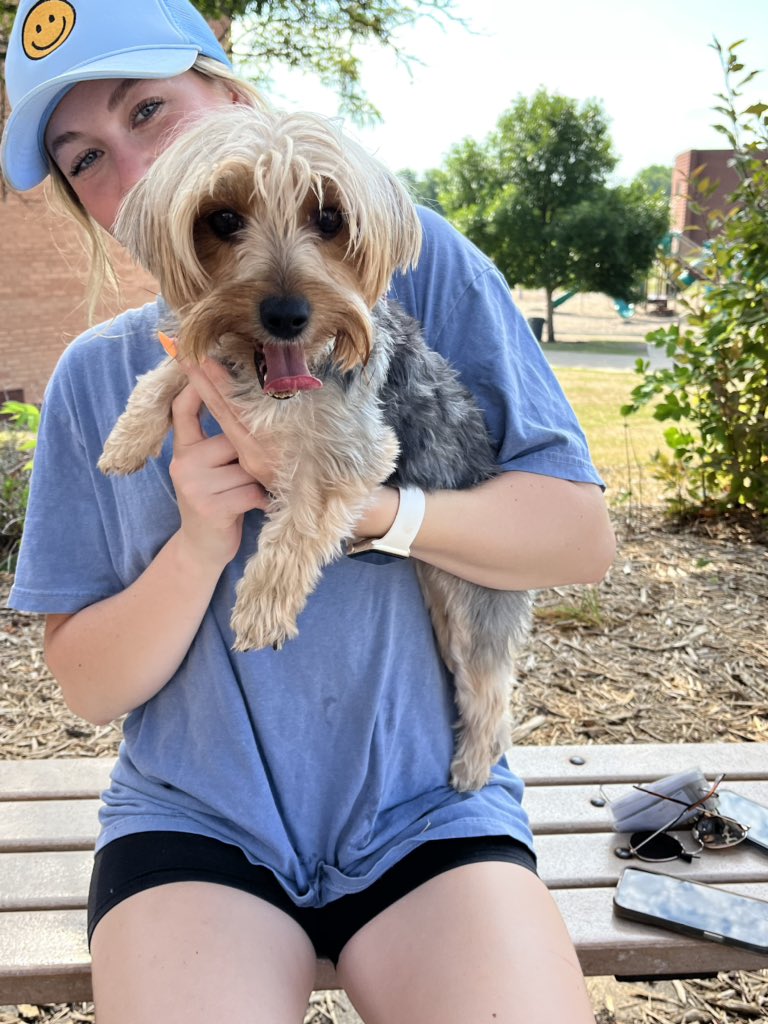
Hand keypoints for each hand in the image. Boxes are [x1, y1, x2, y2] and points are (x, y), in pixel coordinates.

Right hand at [169, 380, 265, 570]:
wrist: (202, 549)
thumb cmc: (217, 500)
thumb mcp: (210, 467)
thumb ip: (214, 439)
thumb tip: (237, 402)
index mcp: (183, 449)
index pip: (183, 410)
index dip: (194, 384)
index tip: (196, 356)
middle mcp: (183, 463)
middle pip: (230, 439)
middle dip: (245, 453)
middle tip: (255, 458)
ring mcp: (194, 485)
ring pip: (245, 467)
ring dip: (255, 482)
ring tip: (243, 496)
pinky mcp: (209, 506)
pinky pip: (250, 491)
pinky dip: (259, 501)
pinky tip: (250, 509)